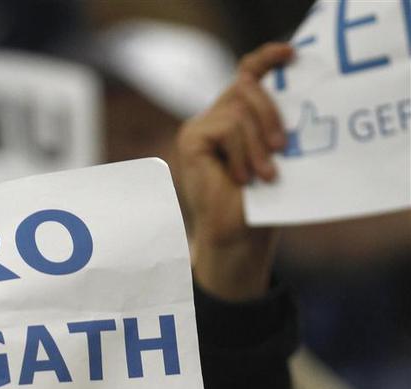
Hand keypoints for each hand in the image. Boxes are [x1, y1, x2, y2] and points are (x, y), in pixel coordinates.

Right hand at [175, 42, 293, 300]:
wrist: (237, 235)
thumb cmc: (261, 200)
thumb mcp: (276, 154)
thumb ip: (273, 124)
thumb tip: (295, 95)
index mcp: (234, 117)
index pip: (247, 73)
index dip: (266, 58)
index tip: (291, 55)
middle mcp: (212, 117)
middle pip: (246, 85)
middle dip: (271, 112)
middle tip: (283, 148)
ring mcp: (198, 127)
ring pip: (238, 109)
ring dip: (258, 143)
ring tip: (265, 174)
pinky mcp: (191, 139)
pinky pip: (227, 126)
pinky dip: (242, 151)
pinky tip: (241, 176)